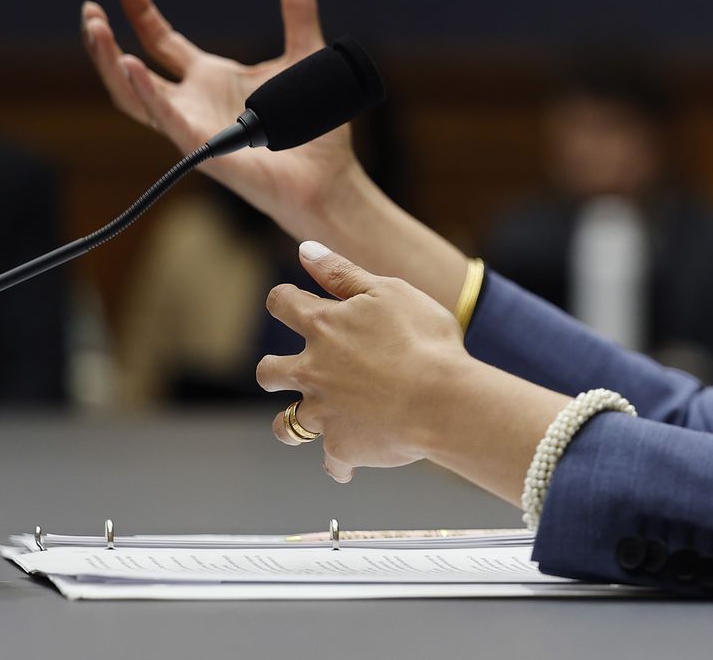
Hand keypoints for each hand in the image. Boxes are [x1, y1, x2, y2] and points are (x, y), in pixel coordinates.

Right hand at [80, 0, 358, 232]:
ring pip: (134, 98)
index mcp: (211, 77)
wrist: (330, 176)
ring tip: (96, 31)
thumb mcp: (305, 52)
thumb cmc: (313, 126)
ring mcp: (194, 126)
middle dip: (105, 41)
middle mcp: (193, 102)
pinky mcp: (204, 150)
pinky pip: (167, 121)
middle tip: (90, 10)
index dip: (139, 10)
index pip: (160, 40)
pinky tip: (131, 68)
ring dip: (110, 66)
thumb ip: (297, 8)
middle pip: (132, 69)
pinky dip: (147, 95)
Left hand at [256, 241, 472, 482]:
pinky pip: (333, 462)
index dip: (284, 300)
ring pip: (286, 425)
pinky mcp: (343, 447)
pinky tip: (352, 461)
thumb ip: (343, 272)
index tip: (293, 302)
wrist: (444, 401)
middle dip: (274, 370)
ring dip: (292, 423)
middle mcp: (312, 371)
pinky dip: (341, 461)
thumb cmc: (424, 339)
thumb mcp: (389, 291)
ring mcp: (324, 413)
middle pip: (269, 372)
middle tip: (295, 370)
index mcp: (323, 326)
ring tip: (310, 419)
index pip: (281, 303)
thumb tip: (304, 250)